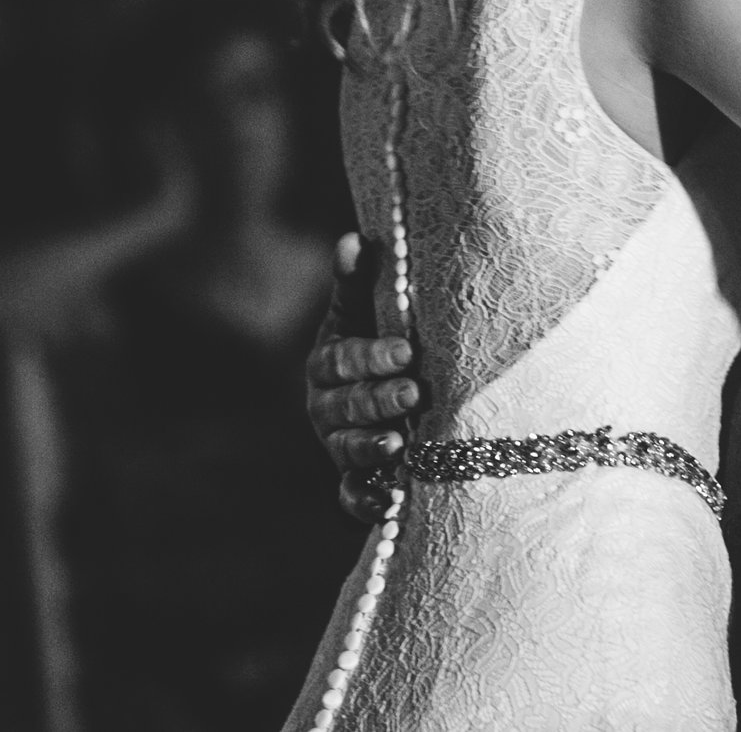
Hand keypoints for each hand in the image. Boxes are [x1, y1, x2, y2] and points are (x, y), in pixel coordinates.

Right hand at [305, 232, 420, 522]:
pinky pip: (352, 496)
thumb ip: (358, 281)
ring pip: (347, 449)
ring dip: (371, 448)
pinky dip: (367, 502)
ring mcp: (337, 445)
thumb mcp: (366, 311)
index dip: (373, 356)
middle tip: (414, 394)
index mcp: (327, 362)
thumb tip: (355, 238)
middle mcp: (326, 406)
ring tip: (400, 445)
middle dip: (379, 400)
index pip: (344, 359)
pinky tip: (392, 503)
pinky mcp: (352, 480)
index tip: (407, 351)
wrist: (385, 386)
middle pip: (346, 406)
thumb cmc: (380, 338)